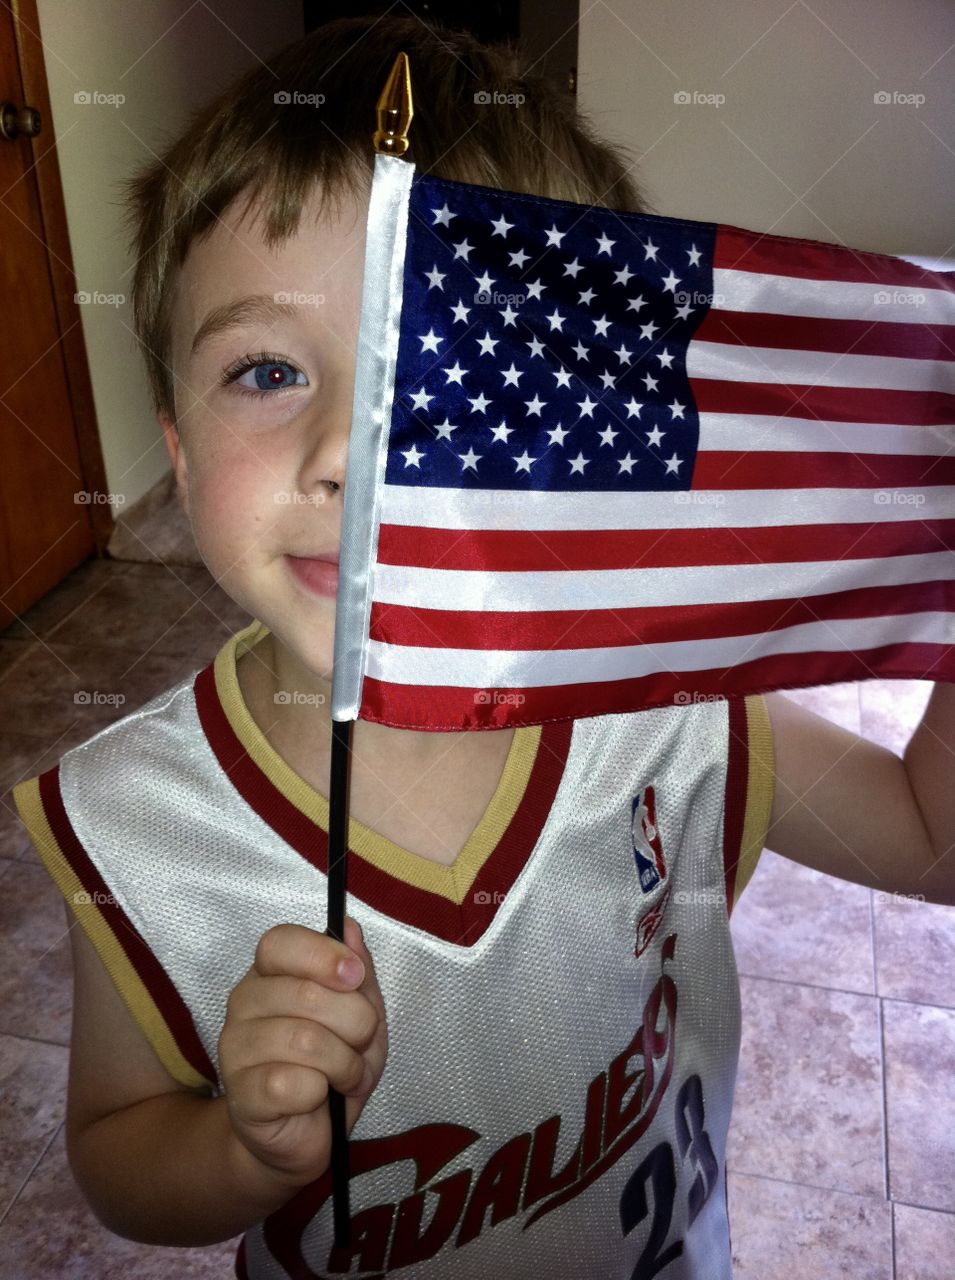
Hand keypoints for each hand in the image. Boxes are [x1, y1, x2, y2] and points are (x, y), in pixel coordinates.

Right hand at [218, 916, 386, 1185]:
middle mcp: (245, 1002)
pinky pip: (292, 1083)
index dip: (322, 954)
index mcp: (271, 973)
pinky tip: (318, 1098)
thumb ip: (358, 973)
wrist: (304, 1133)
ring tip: (347, 1076)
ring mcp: (236, 1047)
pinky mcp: (241, 1093)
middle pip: (306, 993)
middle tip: (361, 1044)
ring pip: (305, 1039)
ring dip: (344, 1063)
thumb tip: (349, 927)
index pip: (280, 942)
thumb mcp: (361, 1014)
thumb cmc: (332, 1066)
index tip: (355, 976)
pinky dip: (321, 1092)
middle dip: (355, 1022)